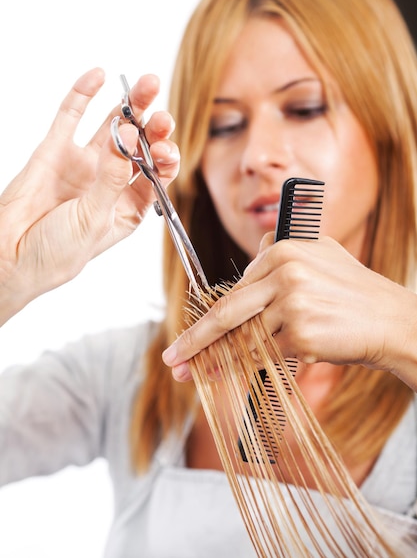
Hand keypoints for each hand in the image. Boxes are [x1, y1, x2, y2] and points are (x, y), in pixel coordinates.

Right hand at [0, 68, 178, 323]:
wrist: (8, 257)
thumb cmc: (58, 252)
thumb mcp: (94, 219)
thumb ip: (112, 179)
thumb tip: (131, 139)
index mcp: (128, 206)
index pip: (156, 173)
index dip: (165, 157)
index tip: (166, 148)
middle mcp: (110, 181)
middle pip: (140, 145)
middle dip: (154, 128)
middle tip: (161, 117)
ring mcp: (84, 163)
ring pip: (113, 126)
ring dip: (131, 104)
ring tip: (148, 84)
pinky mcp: (55, 150)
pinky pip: (71, 116)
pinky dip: (83, 95)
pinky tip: (99, 76)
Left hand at [162, 235, 416, 389]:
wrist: (393, 320)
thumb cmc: (353, 293)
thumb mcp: (319, 255)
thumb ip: (280, 256)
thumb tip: (248, 266)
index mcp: (283, 249)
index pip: (235, 289)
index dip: (210, 316)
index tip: (188, 337)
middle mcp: (285, 271)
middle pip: (227, 312)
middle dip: (195, 340)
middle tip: (172, 359)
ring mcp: (293, 302)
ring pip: (246, 338)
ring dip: (222, 360)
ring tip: (199, 375)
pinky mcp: (302, 332)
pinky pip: (264, 356)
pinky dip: (248, 369)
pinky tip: (231, 377)